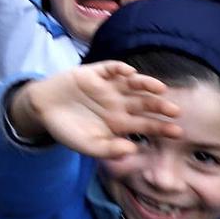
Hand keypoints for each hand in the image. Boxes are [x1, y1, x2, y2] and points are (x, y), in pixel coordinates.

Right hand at [8, 62, 180, 160]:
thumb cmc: (68, 130)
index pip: (147, 124)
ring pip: (132, 83)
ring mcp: (107, 87)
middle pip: (144, 103)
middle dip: (160, 106)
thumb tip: (132, 150)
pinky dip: (119, 68)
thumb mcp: (87, 145)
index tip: (177, 132)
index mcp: (120, 123)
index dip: (162, 127)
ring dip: (145, 84)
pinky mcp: (93, 73)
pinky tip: (127, 72)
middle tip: (175, 110)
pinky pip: (109, 68)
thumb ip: (108, 149)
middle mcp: (118, 103)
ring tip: (159, 88)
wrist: (42, 110)